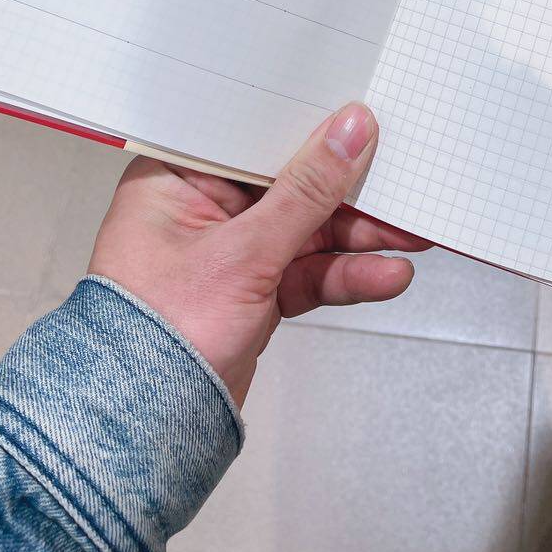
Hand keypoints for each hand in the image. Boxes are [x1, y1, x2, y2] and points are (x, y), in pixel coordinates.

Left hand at [88, 103, 427, 406]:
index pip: (254, 133)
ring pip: (305, 228)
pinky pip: (306, 269)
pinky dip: (344, 273)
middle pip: (289, 182)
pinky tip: (384, 274)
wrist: (142, 431)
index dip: (308, 124)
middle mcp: (199, 207)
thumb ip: (307, 190)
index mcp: (176, 176)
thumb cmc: (156, 337)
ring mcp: (227, 251)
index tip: (360, 119)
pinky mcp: (251, 289)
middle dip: (348, 191)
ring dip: (357, 236)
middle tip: (399, 186)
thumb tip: (349, 132)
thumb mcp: (245, 252)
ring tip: (408, 238)